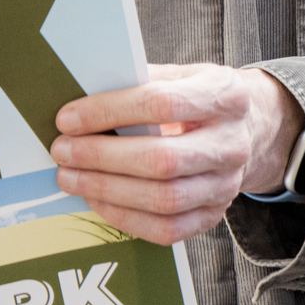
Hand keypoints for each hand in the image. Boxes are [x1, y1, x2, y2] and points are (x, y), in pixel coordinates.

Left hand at [50, 64, 302, 245]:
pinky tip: (96, 199)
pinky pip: (166, 229)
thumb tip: (80, 102)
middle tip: (62, 150)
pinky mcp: (214, 216)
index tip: (67, 118)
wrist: (242, 129)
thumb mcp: (178, 75)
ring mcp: (227, 185)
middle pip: (161, 159)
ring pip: (163, 199)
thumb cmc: (195, 98)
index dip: (109, 112)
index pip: (161, 104)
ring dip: (106, 190)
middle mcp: (233, 144)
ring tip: (70, 177)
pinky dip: (124, 217)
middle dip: (101, 157)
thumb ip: (136, 82)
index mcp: (226, 95)